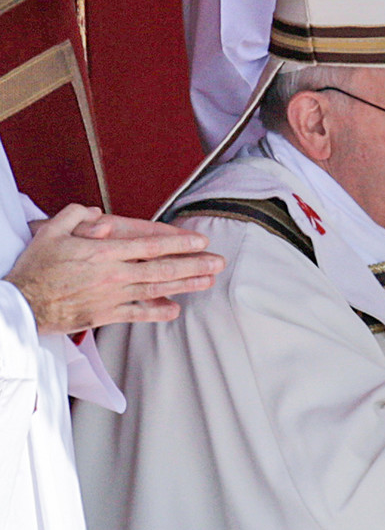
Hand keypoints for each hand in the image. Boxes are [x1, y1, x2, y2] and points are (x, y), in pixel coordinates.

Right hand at [4, 204, 225, 334]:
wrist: (21, 303)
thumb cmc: (35, 267)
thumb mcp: (52, 231)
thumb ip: (77, 217)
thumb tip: (98, 214)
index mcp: (104, 253)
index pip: (151, 246)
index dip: (179, 243)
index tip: (200, 241)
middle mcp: (114, 275)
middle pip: (162, 269)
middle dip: (194, 265)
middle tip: (218, 262)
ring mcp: (112, 297)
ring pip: (156, 290)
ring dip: (185, 286)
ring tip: (208, 281)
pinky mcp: (105, 315)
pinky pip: (138, 314)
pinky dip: (158, 313)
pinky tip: (176, 310)